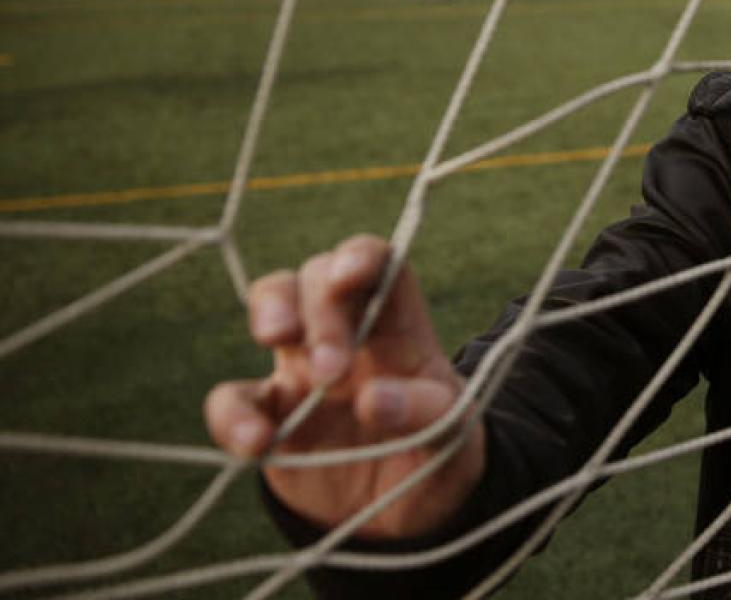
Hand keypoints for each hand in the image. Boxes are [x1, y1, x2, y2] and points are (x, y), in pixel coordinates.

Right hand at [204, 234, 485, 538]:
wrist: (407, 518)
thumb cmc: (438, 458)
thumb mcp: (454, 437)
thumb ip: (426, 414)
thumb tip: (372, 398)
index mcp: (401, 328)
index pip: (380, 265)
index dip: (359, 256)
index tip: (348, 278)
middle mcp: (349, 334)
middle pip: (317, 277)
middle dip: (318, 309)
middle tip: (333, 370)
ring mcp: (302, 368)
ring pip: (271, 304)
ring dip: (269, 313)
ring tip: (277, 344)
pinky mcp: (268, 416)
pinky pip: (233, 397)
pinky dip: (232, 415)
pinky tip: (256, 445)